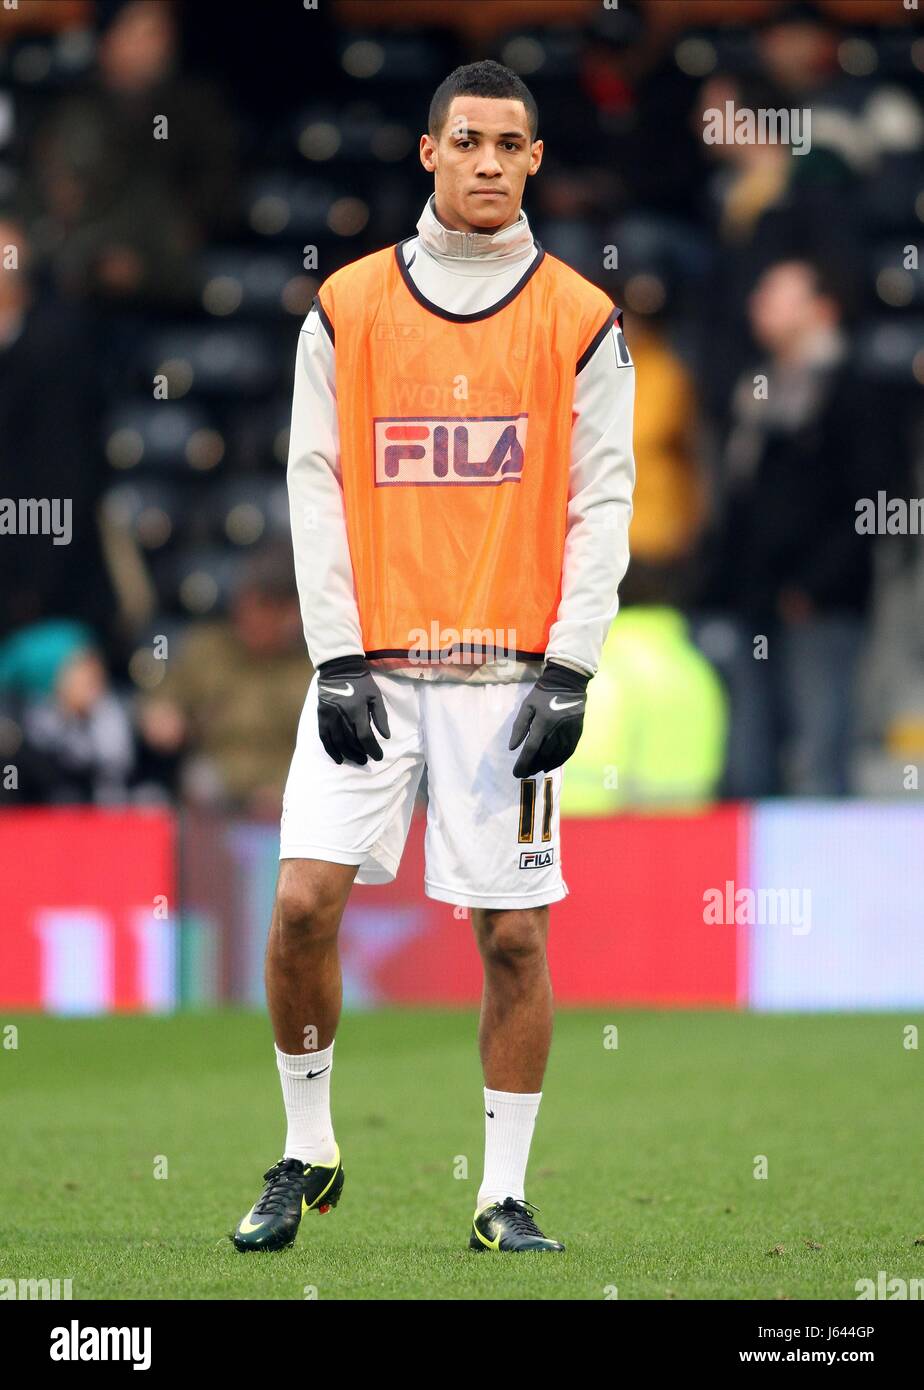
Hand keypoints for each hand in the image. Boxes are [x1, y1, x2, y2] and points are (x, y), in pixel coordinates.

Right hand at [317, 656, 390, 765]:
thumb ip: (380, 717)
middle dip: (360, 753)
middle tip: (366, 760)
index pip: (365, 737)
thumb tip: (386, 736)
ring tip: (356, 760)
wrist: (338, 669)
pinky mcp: (321, 717)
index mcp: (357, 711)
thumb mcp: (375, 696)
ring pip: (338, 743)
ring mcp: (330, 718)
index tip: (378, 756)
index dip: (372, 749)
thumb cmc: (361, 683)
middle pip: (351, 742)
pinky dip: (331, 750)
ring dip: (348, 754)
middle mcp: (342, 717)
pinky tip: (338, 758)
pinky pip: (325, 738)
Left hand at [508, 662, 588, 778]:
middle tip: (524, 773)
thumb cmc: (543, 694)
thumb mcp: (527, 706)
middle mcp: (557, 731)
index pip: (531, 749)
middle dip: (532, 766)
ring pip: (556, 756)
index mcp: (542, 723)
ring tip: (536, 770)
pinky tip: (551, 765)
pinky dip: (559, 761)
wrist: (568, 682)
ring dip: (545, 765)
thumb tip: (513, 747)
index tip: (517, 773)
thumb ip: (519, 727)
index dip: (523, 763)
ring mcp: (568, 733)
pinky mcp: (577, 733)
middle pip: (544, 755)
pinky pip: (568, 752)